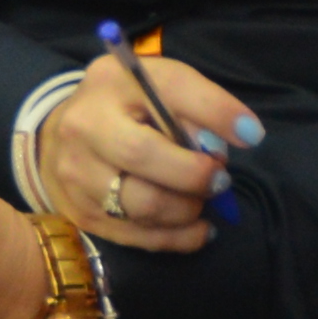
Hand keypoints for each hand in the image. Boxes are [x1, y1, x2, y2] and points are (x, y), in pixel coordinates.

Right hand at [36, 52, 253, 253]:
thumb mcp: (162, 85)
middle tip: (219, 180)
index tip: (251, 136)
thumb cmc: (130, 106)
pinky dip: (179, 237)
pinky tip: (194, 226)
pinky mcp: (80, 212)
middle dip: (195, 176)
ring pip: (142, 205)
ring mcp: (75, 173)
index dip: (215, 113)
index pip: (170, 91)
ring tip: (199, 200)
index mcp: (110, 81)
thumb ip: (200, 105)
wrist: (66, 134)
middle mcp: (83, 125)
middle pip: (142, 157)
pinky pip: (139, 237)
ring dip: (187, 209)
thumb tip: (246, 135)